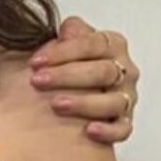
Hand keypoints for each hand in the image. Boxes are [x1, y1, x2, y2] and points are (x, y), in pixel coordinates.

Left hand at [29, 16, 138, 143]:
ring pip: (113, 101)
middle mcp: (123, 70)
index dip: (63, 51)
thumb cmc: (64, 62)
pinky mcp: (123, 121)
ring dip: (84, 103)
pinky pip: (122, 129)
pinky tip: (89, 130)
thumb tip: (67, 30)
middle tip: (38, 81)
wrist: (66, 89)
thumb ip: (67, 34)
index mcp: (111, 45)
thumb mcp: (62, 43)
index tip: (35, 61)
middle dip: (67, 76)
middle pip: (103, 71)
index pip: (93, 44)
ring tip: (56, 104)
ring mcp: (125, 97)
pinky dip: (108, 130)